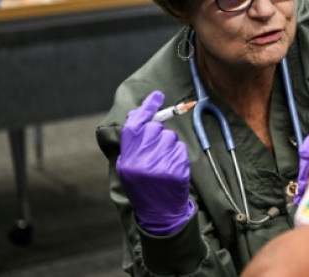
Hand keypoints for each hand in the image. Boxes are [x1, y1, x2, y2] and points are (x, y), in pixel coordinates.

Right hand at [116, 90, 194, 234]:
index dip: (146, 107)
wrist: (158, 213)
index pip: (135, 125)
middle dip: (157, 133)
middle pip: (154, 128)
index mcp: (127, 159)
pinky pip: (181, 148)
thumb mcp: (128, 167)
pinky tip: (173, 167)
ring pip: (170, 137)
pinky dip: (178, 154)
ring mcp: (161, 164)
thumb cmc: (142, 187)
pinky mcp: (177, 168)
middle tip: (155, 150)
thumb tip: (138, 113)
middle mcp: (142, 160)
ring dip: (169, 145)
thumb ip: (132, 143)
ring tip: (163, 163)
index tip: (157, 95)